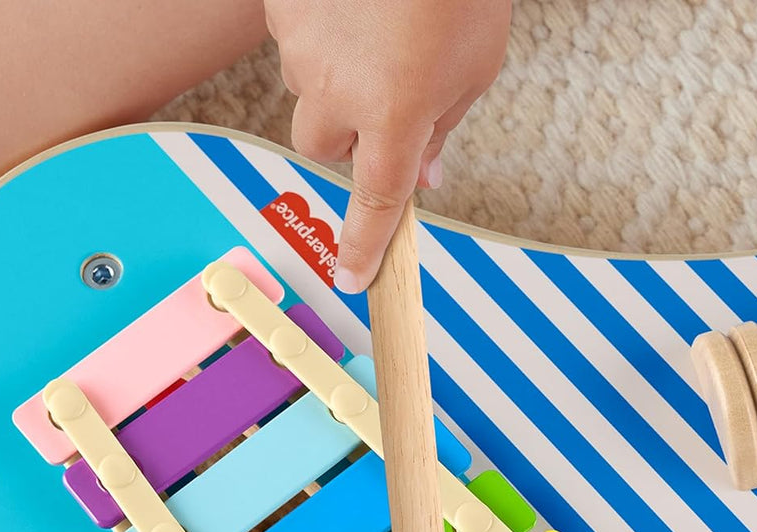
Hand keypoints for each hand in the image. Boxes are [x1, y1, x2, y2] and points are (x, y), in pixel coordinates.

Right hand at [266, 0, 509, 291]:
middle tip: (379, 99)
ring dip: (335, 76)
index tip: (354, 279)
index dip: (364, 245)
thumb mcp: (476, 63)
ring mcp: (301, 44)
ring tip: (377, 25)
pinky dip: (321, 29)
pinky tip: (353, 1)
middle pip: (321, 145)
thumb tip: (424, 178)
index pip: (374, 202)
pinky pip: (294, 36)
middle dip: (346, 136)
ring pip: (306, 86)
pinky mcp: (281, 5)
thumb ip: (442, 127)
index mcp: (395, 114)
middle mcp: (338, 88)